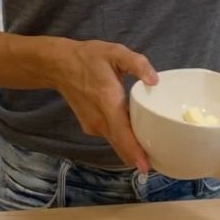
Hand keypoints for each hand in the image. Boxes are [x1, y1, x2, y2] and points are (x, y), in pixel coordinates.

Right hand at [50, 38, 156, 171]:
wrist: (60, 66)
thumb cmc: (89, 58)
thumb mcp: (115, 52)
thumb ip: (137, 64)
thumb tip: (155, 81)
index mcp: (107, 102)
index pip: (121, 133)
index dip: (134, 152)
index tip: (146, 167)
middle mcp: (99, 119)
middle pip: (120, 145)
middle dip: (138, 157)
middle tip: (159, 163)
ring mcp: (92, 125)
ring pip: (115, 143)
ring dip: (131, 150)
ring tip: (152, 151)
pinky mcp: (90, 126)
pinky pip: (110, 137)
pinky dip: (122, 140)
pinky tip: (135, 135)